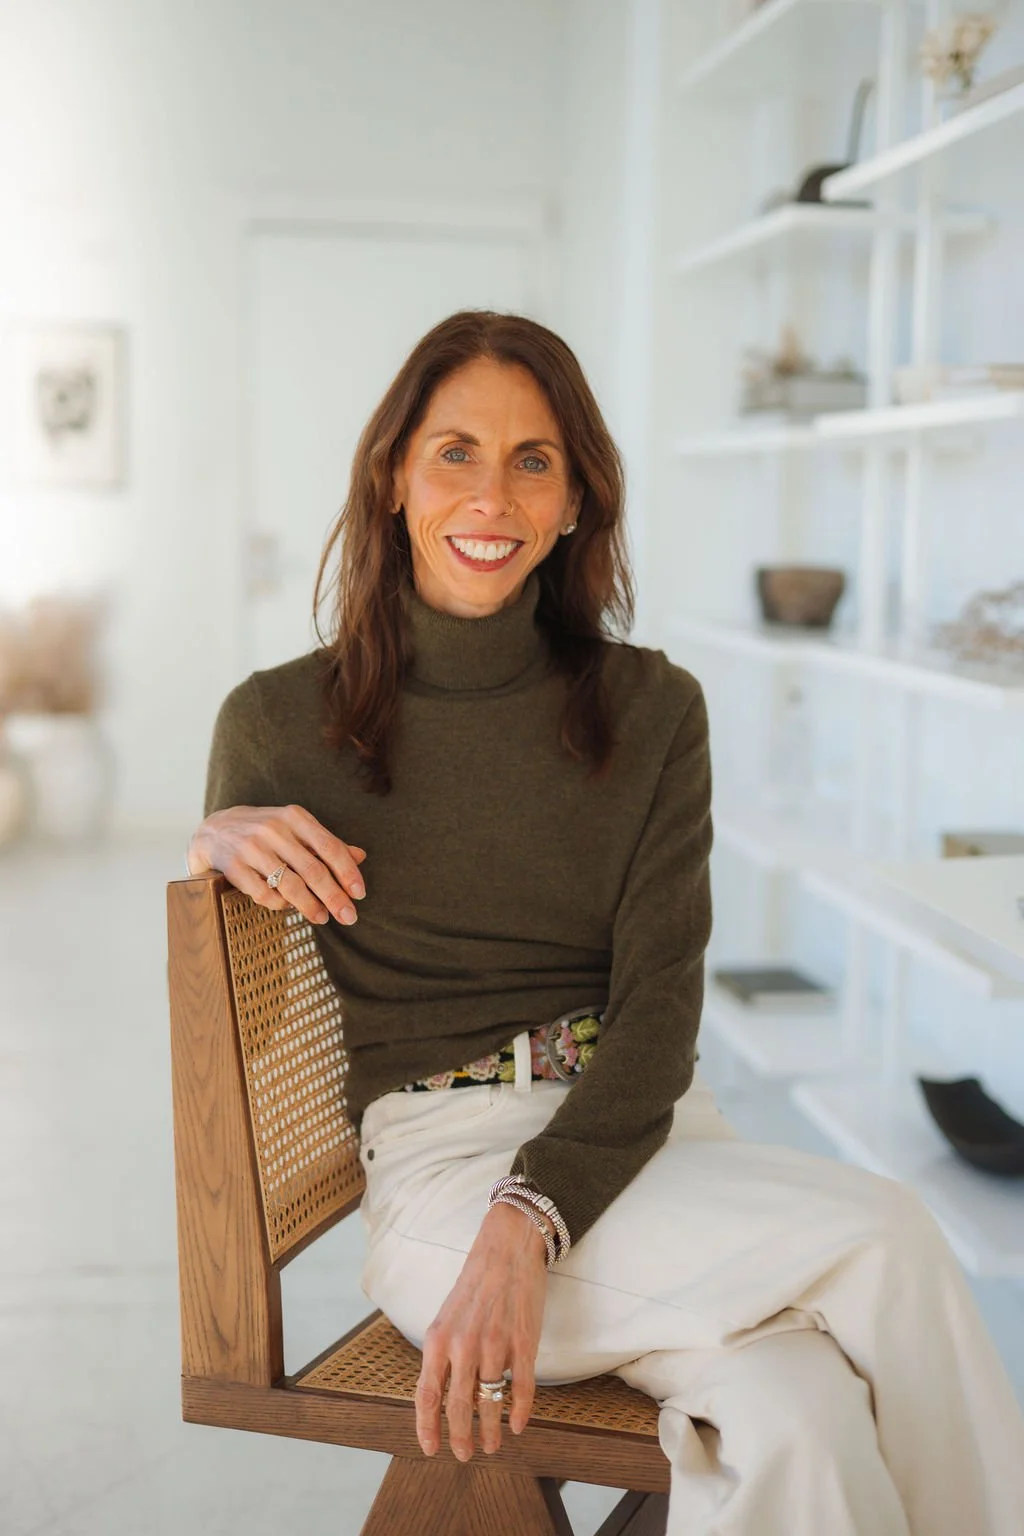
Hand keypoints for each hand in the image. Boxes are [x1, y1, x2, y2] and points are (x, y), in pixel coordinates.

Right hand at [187, 804, 366, 926]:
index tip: (360, 894)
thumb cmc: (266, 832)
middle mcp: (274, 830)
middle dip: (334, 897)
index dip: (348, 872)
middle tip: (349, 917)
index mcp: (295, 817)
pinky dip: (279, 904)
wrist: (215, 830)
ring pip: (289, 885)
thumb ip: (326, 843)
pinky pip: (263, 894)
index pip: (329, 847)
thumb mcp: (296, 829)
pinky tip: (288, 907)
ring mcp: (252, 848)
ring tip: (323, 918)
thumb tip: (360, 856)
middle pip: (313, 870)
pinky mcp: (234, 866)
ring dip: (310, 906)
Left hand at [415, 1203, 549, 1460]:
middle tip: (465, 1455)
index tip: (431, 1449)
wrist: (506, 1248)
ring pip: (491, 1402)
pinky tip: (519, 1425)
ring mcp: (495, 1345)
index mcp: (438, 1338)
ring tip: (492, 1445)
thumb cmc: (475, 1283)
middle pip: (459, 1407)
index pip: (427, 1394)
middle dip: (461, 1438)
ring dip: (491, 1431)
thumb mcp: (447, 1316)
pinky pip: (522, 1388)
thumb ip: (442, 1353)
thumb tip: (438, 1395)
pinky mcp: (524, 1342)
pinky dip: (520, 1412)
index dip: (427, 1427)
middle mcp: (463, 1345)